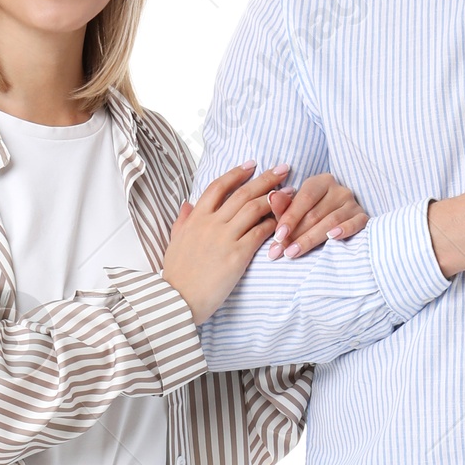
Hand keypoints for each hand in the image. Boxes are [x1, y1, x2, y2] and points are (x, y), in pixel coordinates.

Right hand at [161, 163, 289, 324]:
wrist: (178, 299)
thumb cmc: (177, 274)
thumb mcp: (174, 242)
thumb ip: (182, 221)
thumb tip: (187, 204)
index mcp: (196, 218)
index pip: (218, 186)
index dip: (236, 173)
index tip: (252, 165)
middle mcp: (210, 223)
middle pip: (242, 193)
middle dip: (265, 179)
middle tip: (282, 169)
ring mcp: (224, 238)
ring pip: (253, 209)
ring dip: (274, 198)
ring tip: (289, 192)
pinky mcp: (237, 255)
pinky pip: (259, 233)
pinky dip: (273, 224)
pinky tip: (283, 221)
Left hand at [266, 171, 369, 257]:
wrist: (335, 216)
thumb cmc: (311, 214)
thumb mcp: (296, 208)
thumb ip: (284, 206)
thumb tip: (271, 197)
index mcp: (321, 182)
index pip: (304, 199)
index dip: (290, 217)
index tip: (277, 236)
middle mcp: (339, 190)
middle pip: (315, 214)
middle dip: (296, 235)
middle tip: (281, 252)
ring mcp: (352, 203)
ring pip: (331, 221)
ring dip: (310, 239)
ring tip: (293, 253)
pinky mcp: (362, 217)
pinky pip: (355, 224)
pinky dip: (344, 230)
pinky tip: (332, 237)